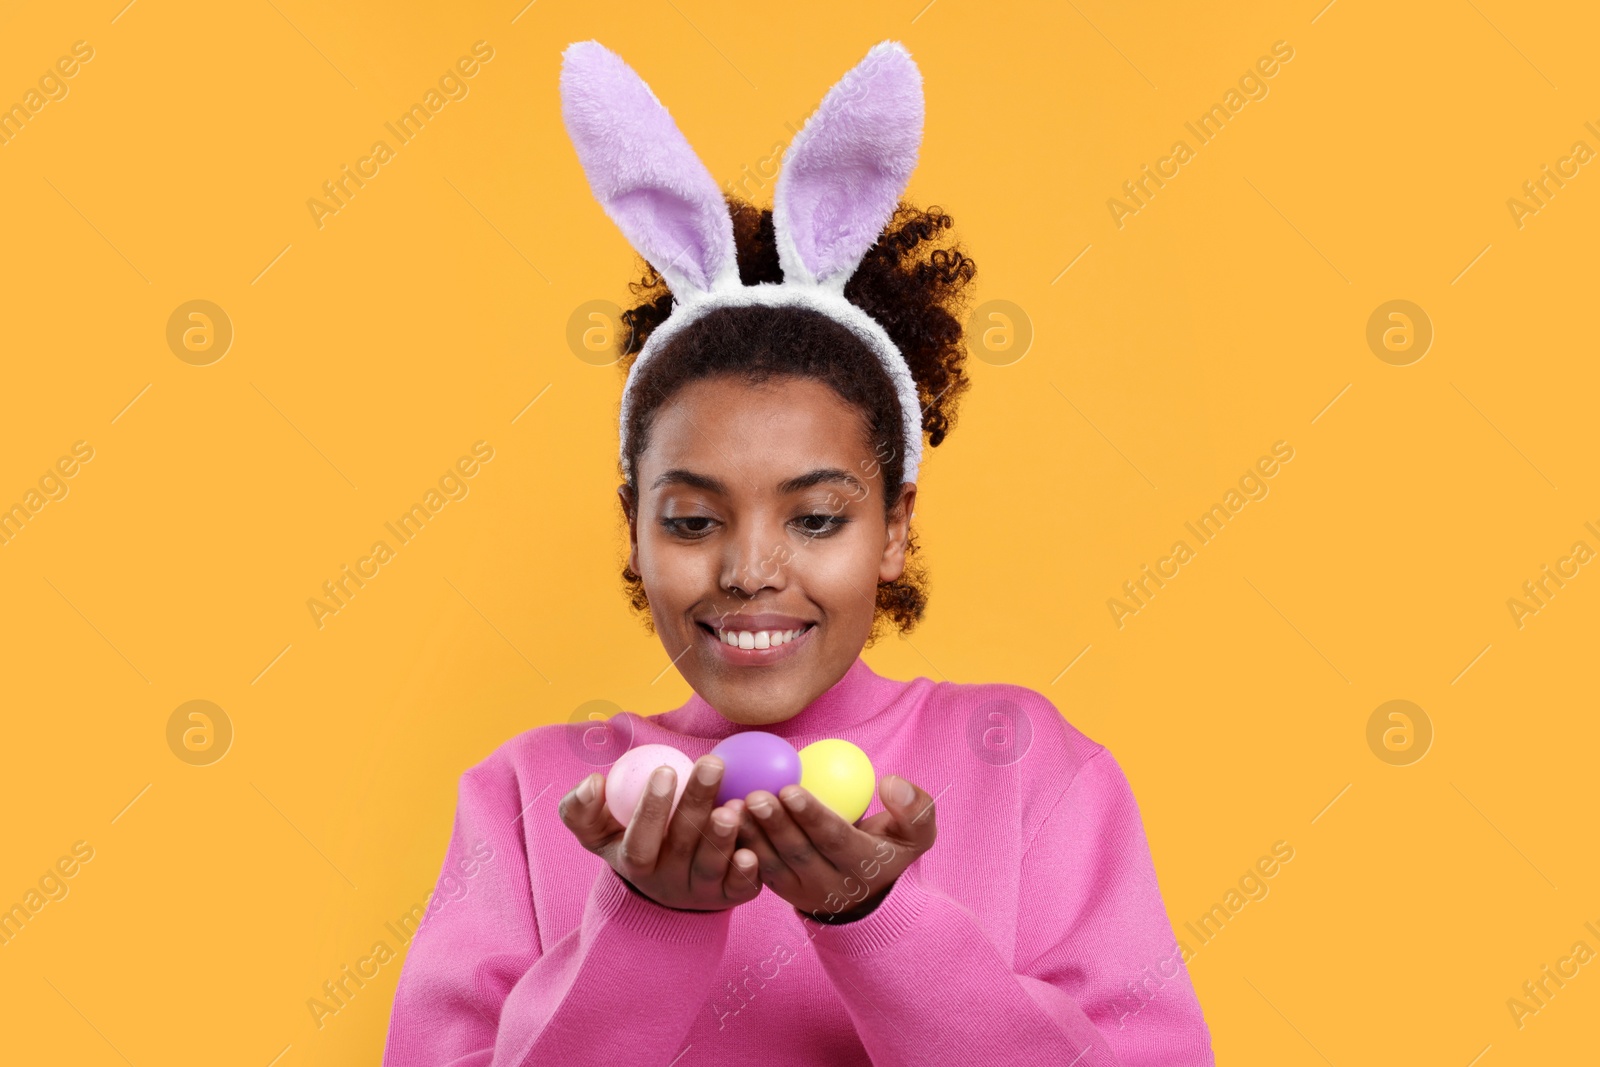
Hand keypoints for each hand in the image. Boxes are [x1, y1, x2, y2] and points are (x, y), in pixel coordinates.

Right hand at [559, 755, 762, 911]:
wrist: (668, 881)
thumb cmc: (631, 840)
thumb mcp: (599, 830)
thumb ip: (582, 807)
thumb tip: (593, 782)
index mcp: (635, 864)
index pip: (638, 843)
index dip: (650, 810)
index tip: (665, 769)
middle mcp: (667, 882)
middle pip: (681, 846)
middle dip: (696, 803)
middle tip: (712, 764)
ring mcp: (699, 892)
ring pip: (711, 867)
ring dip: (723, 837)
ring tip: (736, 803)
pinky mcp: (730, 896)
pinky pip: (740, 887)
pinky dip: (747, 870)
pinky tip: (753, 848)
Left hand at [737, 774, 936, 922]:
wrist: (868, 891)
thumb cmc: (889, 846)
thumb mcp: (917, 832)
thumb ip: (915, 807)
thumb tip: (891, 782)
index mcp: (864, 868)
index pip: (835, 840)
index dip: (812, 816)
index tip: (791, 789)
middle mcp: (831, 886)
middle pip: (798, 853)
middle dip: (775, 824)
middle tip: (754, 794)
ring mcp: (802, 892)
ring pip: (772, 864)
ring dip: (750, 836)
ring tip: (732, 806)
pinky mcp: (781, 890)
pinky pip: (756, 869)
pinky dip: (738, 846)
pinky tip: (723, 820)